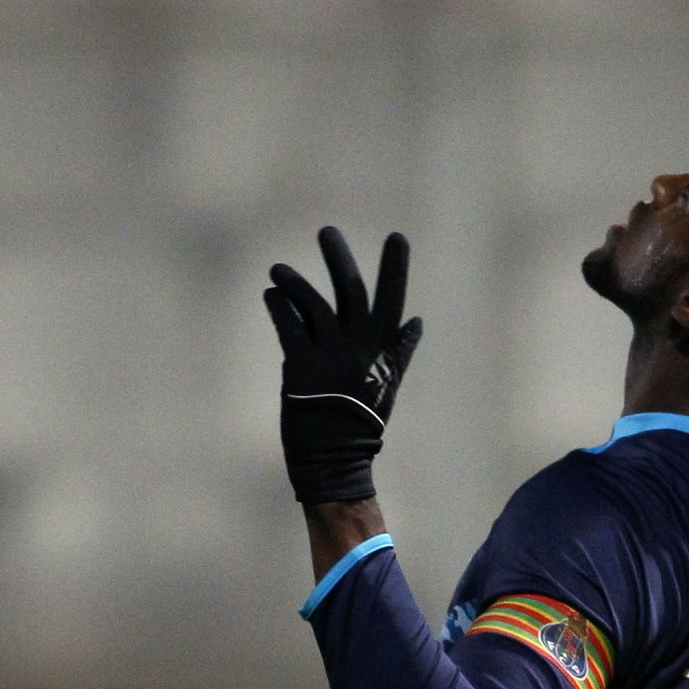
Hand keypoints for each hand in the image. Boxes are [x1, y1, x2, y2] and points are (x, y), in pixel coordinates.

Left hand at [264, 227, 422, 503]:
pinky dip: (279, 307)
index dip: (395, 266)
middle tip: (326, 230)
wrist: (335, 458)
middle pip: (349, 290)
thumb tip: (416, 321)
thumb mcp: (389, 383)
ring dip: (295, 282)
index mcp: (382, 346)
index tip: (397, 237)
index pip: (392, 297)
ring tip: (279, 268)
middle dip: (339, 258)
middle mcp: (358, 344)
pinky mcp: (300, 366)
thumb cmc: (363, 421)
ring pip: (312, 304)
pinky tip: (271, 293)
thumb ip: (400, 350)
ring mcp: (329, 354)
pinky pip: (288, 327)